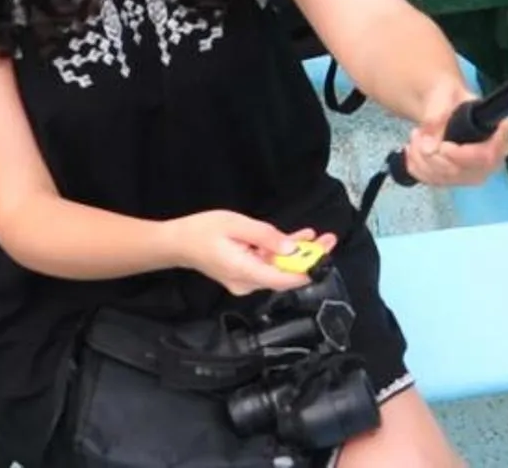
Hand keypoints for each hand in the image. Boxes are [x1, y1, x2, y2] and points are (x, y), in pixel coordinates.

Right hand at [165, 211, 332, 296]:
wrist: (177, 243)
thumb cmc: (203, 231)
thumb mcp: (236, 224)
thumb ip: (265, 236)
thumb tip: (291, 248)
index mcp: (245, 272)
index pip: (283, 279)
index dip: (307, 271)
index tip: (326, 258)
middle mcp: (247, 283)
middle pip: (284, 274)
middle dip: (308, 258)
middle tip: (329, 240)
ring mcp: (245, 280)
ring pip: (278, 269)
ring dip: (297, 254)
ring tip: (320, 238)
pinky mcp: (244, 274)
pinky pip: (267, 266)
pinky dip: (282, 254)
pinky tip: (298, 239)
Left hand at [402, 95, 507, 188]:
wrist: (439, 104)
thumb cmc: (449, 97)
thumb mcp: (443, 98)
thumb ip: (437, 120)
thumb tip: (429, 149)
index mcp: (498, 136)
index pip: (487, 156)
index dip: (463, 155)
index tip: (443, 146)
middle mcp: (490, 161)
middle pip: (461, 172)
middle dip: (434, 156)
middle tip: (419, 134)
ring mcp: (471, 173)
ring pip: (443, 177)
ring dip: (421, 158)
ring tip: (416, 135)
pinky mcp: (454, 179)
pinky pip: (431, 180)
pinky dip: (416, 165)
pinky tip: (413, 148)